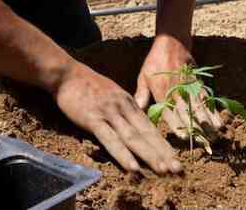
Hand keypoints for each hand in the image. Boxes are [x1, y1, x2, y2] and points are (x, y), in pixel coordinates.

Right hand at [54, 61, 182, 174]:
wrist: (66, 74)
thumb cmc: (87, 84)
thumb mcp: (112, 93)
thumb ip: (124, 107)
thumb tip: (136, 120)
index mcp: (129, 103)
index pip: (150, 127)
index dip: (164, 145)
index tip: (175, 159)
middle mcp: (123, 108)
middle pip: (147, 134)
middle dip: (163, 153)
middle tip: (178, 170)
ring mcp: (109, 113)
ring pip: (133, 138)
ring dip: (149, 155)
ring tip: (163, 170)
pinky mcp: (94, 119)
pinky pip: (110, 140)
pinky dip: (123, 155)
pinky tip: (133, 168)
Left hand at [134, 39, 222, 140]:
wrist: (172, 42)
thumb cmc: (155, 62)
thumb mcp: (144, 76)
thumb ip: (142, 94)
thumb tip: (136, 109)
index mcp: (161, 89)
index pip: (169, 110)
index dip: (176, 124)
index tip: (183, 137)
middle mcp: (176, 89)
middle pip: (187, 110)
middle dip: (195, 127)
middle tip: (203, 142)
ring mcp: (189, 85)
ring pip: (200, 105)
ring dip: (208, 120)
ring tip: (215, 134)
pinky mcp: (198, 82)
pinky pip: (207, 98)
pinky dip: (214, 110)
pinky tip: (220, 121)